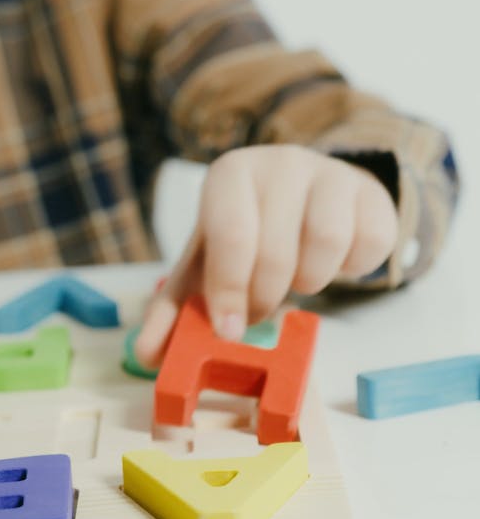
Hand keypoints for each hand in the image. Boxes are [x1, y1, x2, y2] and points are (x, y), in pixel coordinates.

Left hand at [136, 144, 397, 363]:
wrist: (307, 197)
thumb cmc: (250, 234)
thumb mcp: (207, 266)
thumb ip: (175, 311)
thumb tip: (146, 355)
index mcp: (230, 175)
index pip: (231, 235)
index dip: (229, 290)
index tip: (229, 331)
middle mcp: (280, 163)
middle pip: (277, 251)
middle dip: (266, 297)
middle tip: (261, 308)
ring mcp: (330, 173)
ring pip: (327, 244)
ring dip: (311, 281)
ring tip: (298, 276)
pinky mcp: (371, 193)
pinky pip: (368, 245)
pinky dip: (351, 269)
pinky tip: (334, 261)